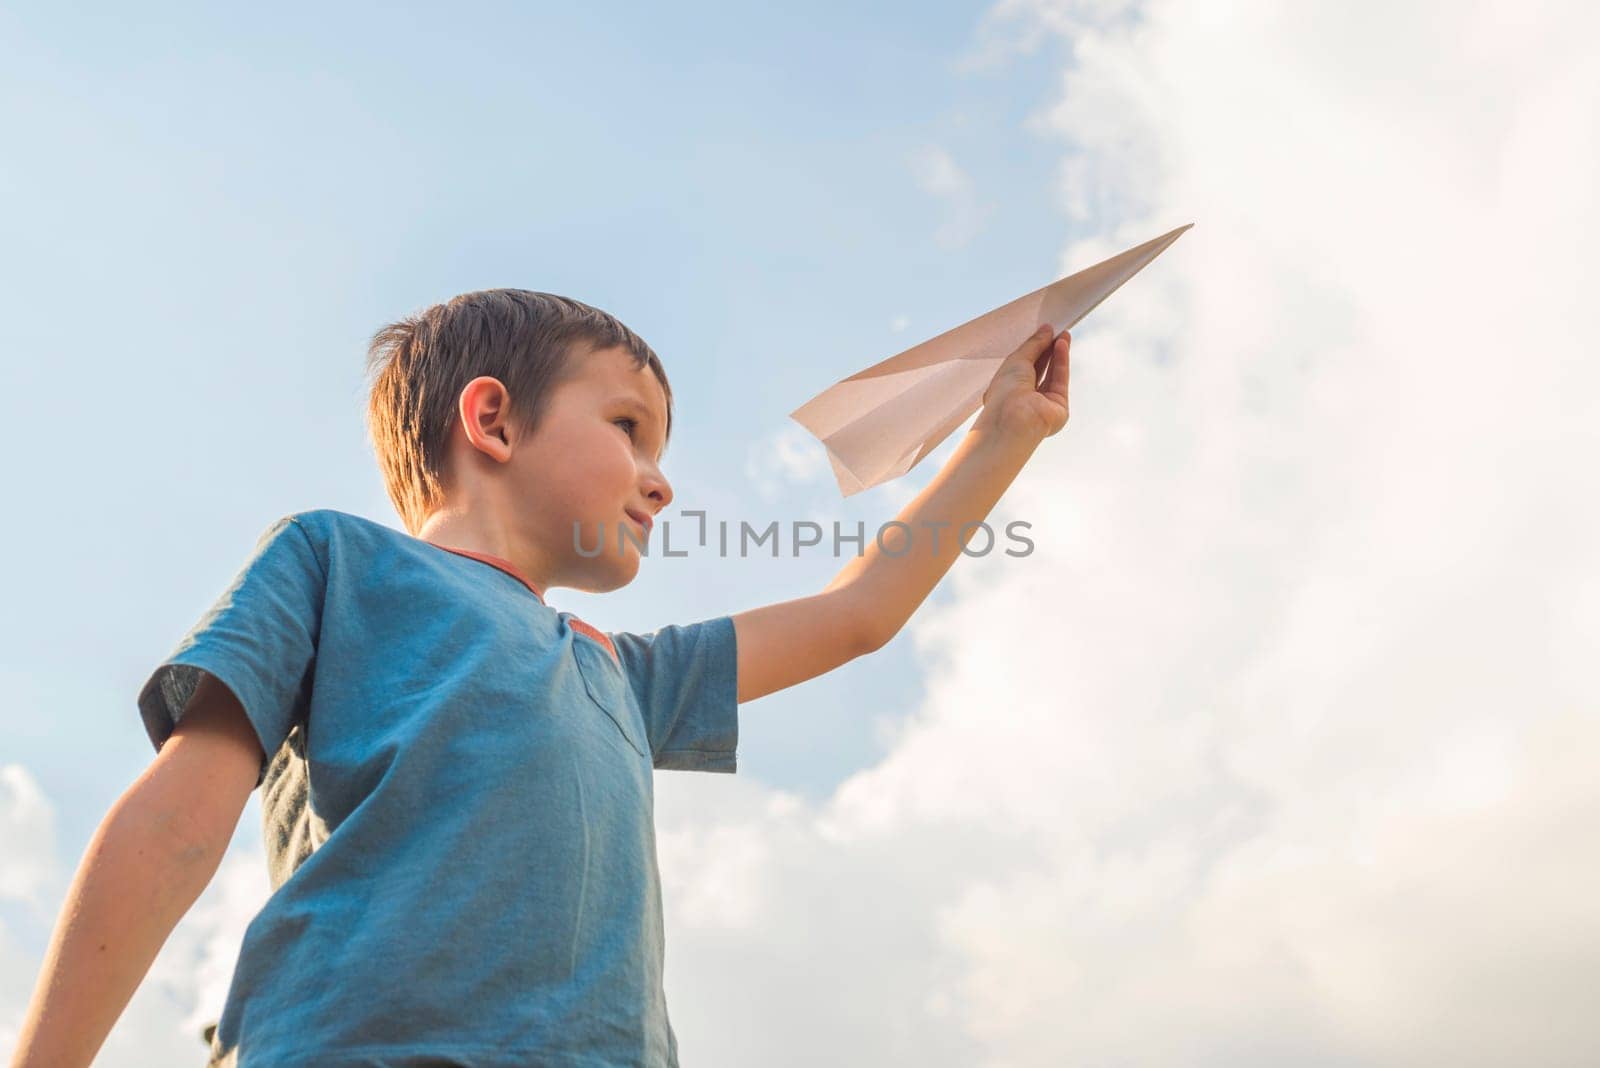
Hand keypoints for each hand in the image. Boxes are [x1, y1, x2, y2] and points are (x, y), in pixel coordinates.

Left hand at [973, 324, 1070, 441]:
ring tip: (1063, 334)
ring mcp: (1042, 404)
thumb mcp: (1017, 359)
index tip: (1043, 332)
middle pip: (1039, 369)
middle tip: (1056, 331)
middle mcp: (1024, 398)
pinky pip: (1060, 380)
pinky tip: (1062, 345)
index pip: (1022, 366)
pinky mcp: (1058, 407)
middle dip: (1048, 349)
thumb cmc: (1005, 392)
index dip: (1033, 348)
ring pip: (1052, 374)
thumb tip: (1046, 330)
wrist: (1014, 419)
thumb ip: (1034, 344)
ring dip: (1058, 353)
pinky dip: (1062, 362)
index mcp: (1007, 389)